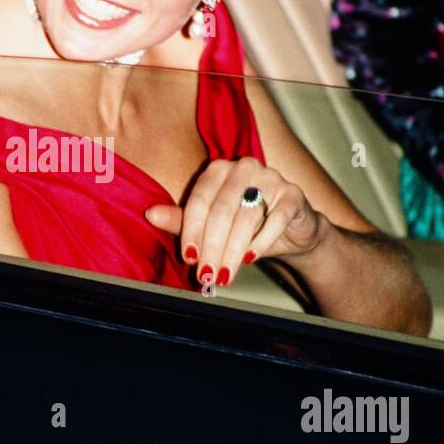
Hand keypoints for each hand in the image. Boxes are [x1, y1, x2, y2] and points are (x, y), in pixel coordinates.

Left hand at [145, 156, 324, 287]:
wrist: (290, 230)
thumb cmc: (244, 226)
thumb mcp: (211, 225)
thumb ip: (182, 220)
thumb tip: (151, 215)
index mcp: (218, 170)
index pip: (199, 200)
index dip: (191, 231)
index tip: (188, 258)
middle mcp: (243, 168)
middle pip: (222, 210)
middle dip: (212, 247)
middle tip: (206, 275)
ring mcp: (271, 178)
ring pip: (247, 217)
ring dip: (233, 251)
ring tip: (225, 275)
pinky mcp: (293, 194)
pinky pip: (276, 219)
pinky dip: (261, 242)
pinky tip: (250, 259)